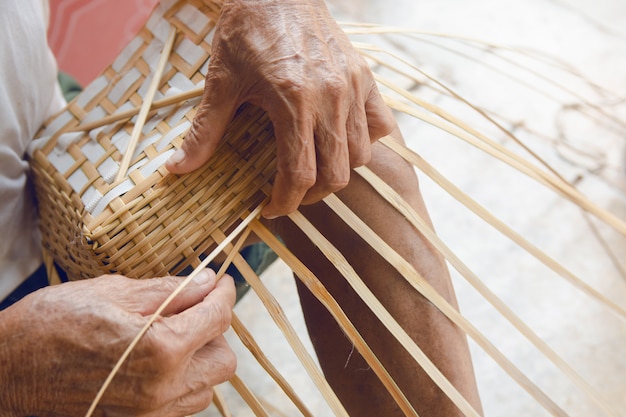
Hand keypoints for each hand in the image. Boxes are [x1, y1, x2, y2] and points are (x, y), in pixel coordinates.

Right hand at [0, 270, 235, 416]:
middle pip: (224, 360)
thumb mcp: (113, 292)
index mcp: (161, 349)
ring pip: (207, 386)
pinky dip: (183, 382)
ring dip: (201, 359)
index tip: (220, 282)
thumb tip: (207, 281)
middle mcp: (163, 389)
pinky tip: (159, 362)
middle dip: (215, 330)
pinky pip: (182, 405)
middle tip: (192, 309)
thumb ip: (170, 290)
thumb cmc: (52, 324)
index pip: (218, 318)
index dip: (223, 293)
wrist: (7, 371)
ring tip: (173, 336)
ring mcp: (151, 414)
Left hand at [165, 0, 394, 218]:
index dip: (285, 202)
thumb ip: (204, 131)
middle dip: (311, 195)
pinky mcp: (364, 76)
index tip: (271, 209)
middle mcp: (330, 98)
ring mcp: (352, 87)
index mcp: (293, 103)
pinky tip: (341, 141)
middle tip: (290, 194)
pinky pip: (380, 124)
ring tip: (315, 170)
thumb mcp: (221, 81)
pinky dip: (364, 142)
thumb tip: (178, 169)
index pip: (300, 175)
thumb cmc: (247, 30)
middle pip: (337, 174)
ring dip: (338, 172)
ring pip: (361, 154)